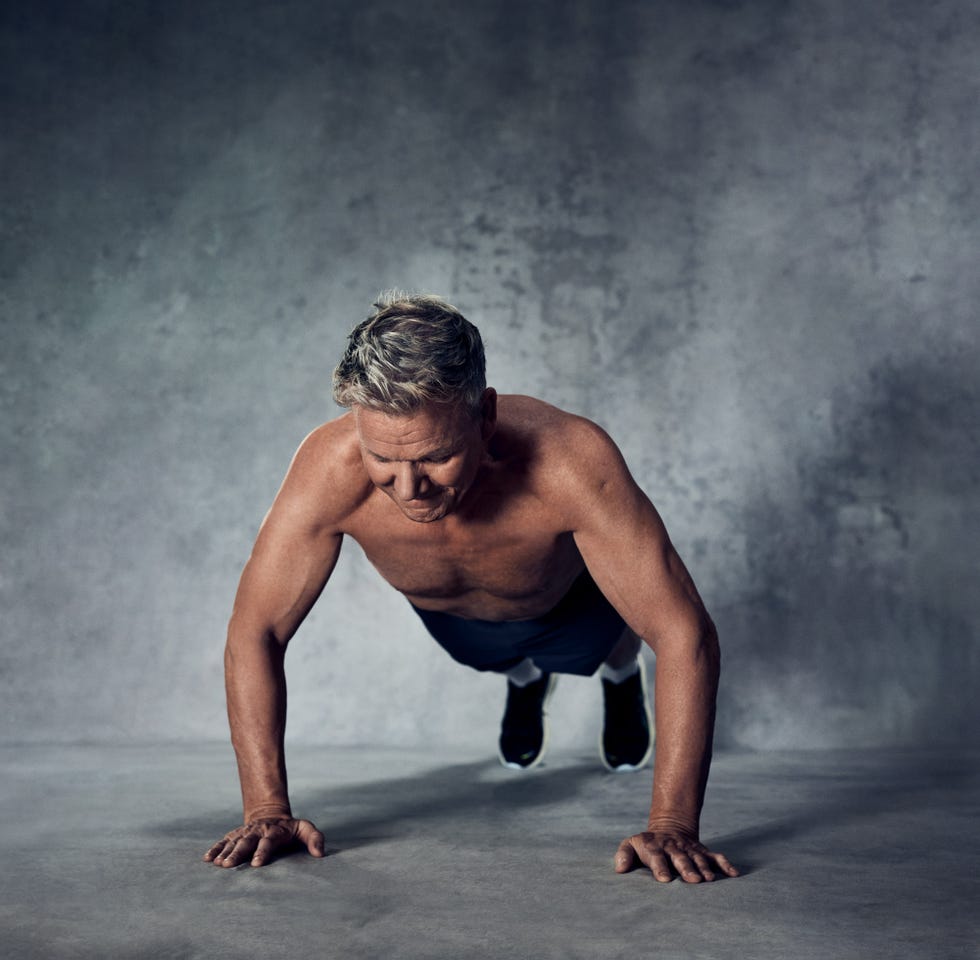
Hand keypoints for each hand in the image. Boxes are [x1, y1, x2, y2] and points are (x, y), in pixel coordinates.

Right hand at [203, 817, 324, 867]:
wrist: (270, 814)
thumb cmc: (290, 829)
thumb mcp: (305, 829)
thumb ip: (315, 838)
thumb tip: (320, 853)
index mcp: (274, 833)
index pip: (268, 843)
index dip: (262, 853)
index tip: (256, 864)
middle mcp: (257, 832)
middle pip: (246, 843)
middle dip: (238, 853)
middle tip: (229, 865)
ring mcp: (245, 833)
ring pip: (233, 843)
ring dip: (225, 853)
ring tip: (217, 863)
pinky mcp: (235, 835)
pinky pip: (224, 841)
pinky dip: (215, 849)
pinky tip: (207, 859)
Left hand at [614, 826, 738, 882]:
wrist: (669, 827)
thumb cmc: (646, 844)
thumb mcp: (631, 844)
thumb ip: (624, 854)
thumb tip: (619, 869)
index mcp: (655, 847)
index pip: (657, 857)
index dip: (660, 867)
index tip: (664, 880)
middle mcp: (674, 848)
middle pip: (680, 858)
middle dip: (687, 868)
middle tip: (693, 880)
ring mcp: (690, 850)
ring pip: (698, 858)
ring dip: (704, 868)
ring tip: (710, 880)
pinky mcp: (702, 852)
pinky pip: (716, 857)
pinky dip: (725, 864)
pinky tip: (734, 874)